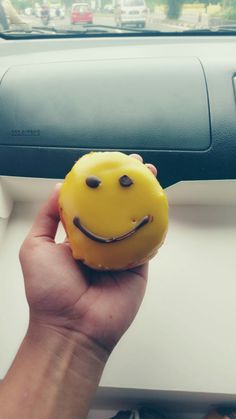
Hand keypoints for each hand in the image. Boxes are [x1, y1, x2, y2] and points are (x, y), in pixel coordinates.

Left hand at [20, 155, 156, 354]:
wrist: (70, 327)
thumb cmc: (48, 291)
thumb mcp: (35, 245)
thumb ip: (47, 216)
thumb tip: (60, 187)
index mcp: (78, 236)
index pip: (93, 203)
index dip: (101, 183)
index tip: (109, 164)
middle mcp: (101, 241)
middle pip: (117, 207)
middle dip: (128, 185)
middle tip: (135, 165)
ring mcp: (120, 253)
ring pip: (135, 220)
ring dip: (144, 198)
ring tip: (150, 177)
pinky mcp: (136, 266)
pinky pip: (147, 242)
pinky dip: (153, 224)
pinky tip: (157, 204)